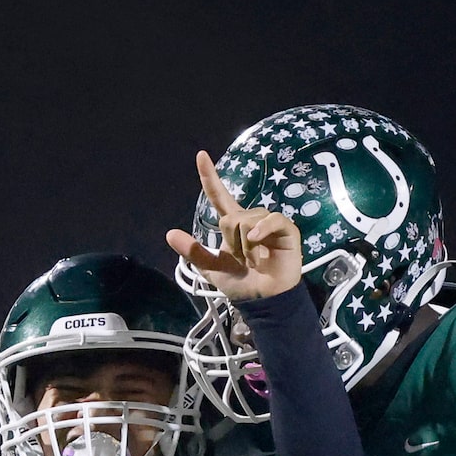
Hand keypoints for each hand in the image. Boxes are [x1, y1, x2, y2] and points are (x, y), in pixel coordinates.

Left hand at [166, 150, 303, 302]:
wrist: (263, 301)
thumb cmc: (241, 284)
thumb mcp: (212, 268)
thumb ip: (193, 251)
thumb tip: (170, 233)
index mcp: (233, 224)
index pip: (219, 196)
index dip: (210, 177)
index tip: (201, 155)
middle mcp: (250, 219)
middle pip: (231, 217)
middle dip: (233, 241)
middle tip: (243, 260)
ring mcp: (269, 223)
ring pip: (247, 220)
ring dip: (246, 245)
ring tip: (256, 260)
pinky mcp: (286, 229)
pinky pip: (269, 220)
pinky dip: (261, 230)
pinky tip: (257, 242)